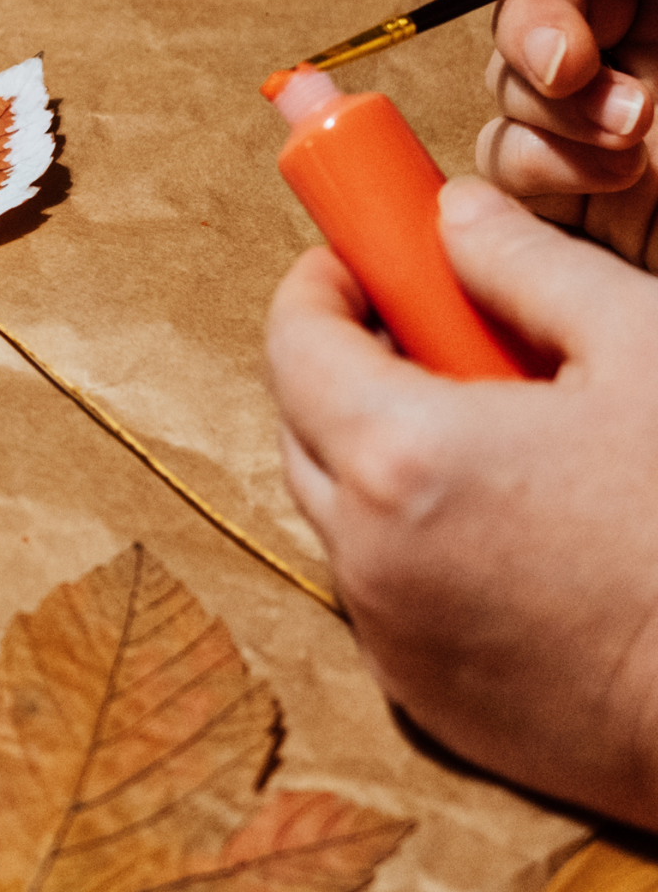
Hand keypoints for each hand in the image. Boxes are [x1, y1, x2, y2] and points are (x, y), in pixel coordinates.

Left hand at [267, 177, 657, 820]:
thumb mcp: (642, 346)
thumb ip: (527, 265)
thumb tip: (455, 215)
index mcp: (399, 456)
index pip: (295, 339)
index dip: (321, 287)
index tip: (361, 263)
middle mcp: (369, 554)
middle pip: (303, 423)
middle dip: (346, 366)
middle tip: (428, 334)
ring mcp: (394, 638)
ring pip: (339, 511)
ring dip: (377, 457)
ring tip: (487, 432)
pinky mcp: (432, 703)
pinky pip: (384, 592)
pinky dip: (412, 543)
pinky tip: (508, 526)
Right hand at [455, 0, 657, 266]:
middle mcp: (625, 28)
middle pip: (508, 1)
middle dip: (530, 27)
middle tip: (575, 62)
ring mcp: (598, 112)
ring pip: (502, 91)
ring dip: (548, 108)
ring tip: (634, 129)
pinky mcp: (590, 199)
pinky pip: (508, 173)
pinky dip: (542, 169)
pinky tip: (615, 173)